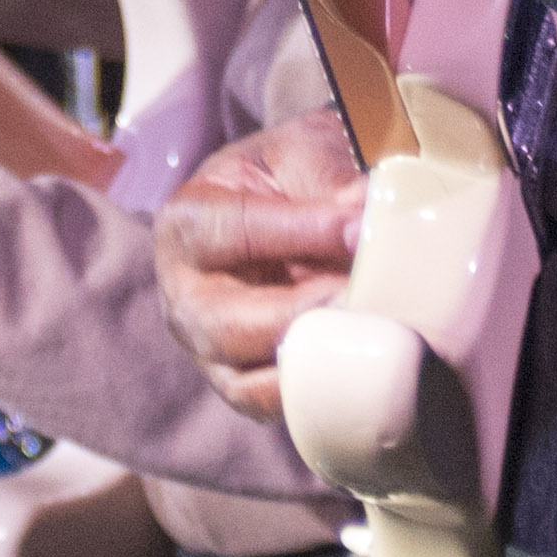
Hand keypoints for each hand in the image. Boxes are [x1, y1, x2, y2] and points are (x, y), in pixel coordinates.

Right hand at [153, 105, 368, 420]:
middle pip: (224, 323)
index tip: (359, 225)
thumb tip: (369, 214)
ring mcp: (211, 350)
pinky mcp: (247, 385)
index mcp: (188, 222)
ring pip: (245, 379)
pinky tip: (360, 371)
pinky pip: (274, 407)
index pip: (234, 230)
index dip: (299, 231)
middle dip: (295, 312)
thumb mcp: (308, 150)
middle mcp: (187, 295)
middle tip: (354, 293)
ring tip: (360, 336)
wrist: (304, 201)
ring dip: (306, 362)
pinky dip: (315, 395)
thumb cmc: (300, 171)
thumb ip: (331, 180)